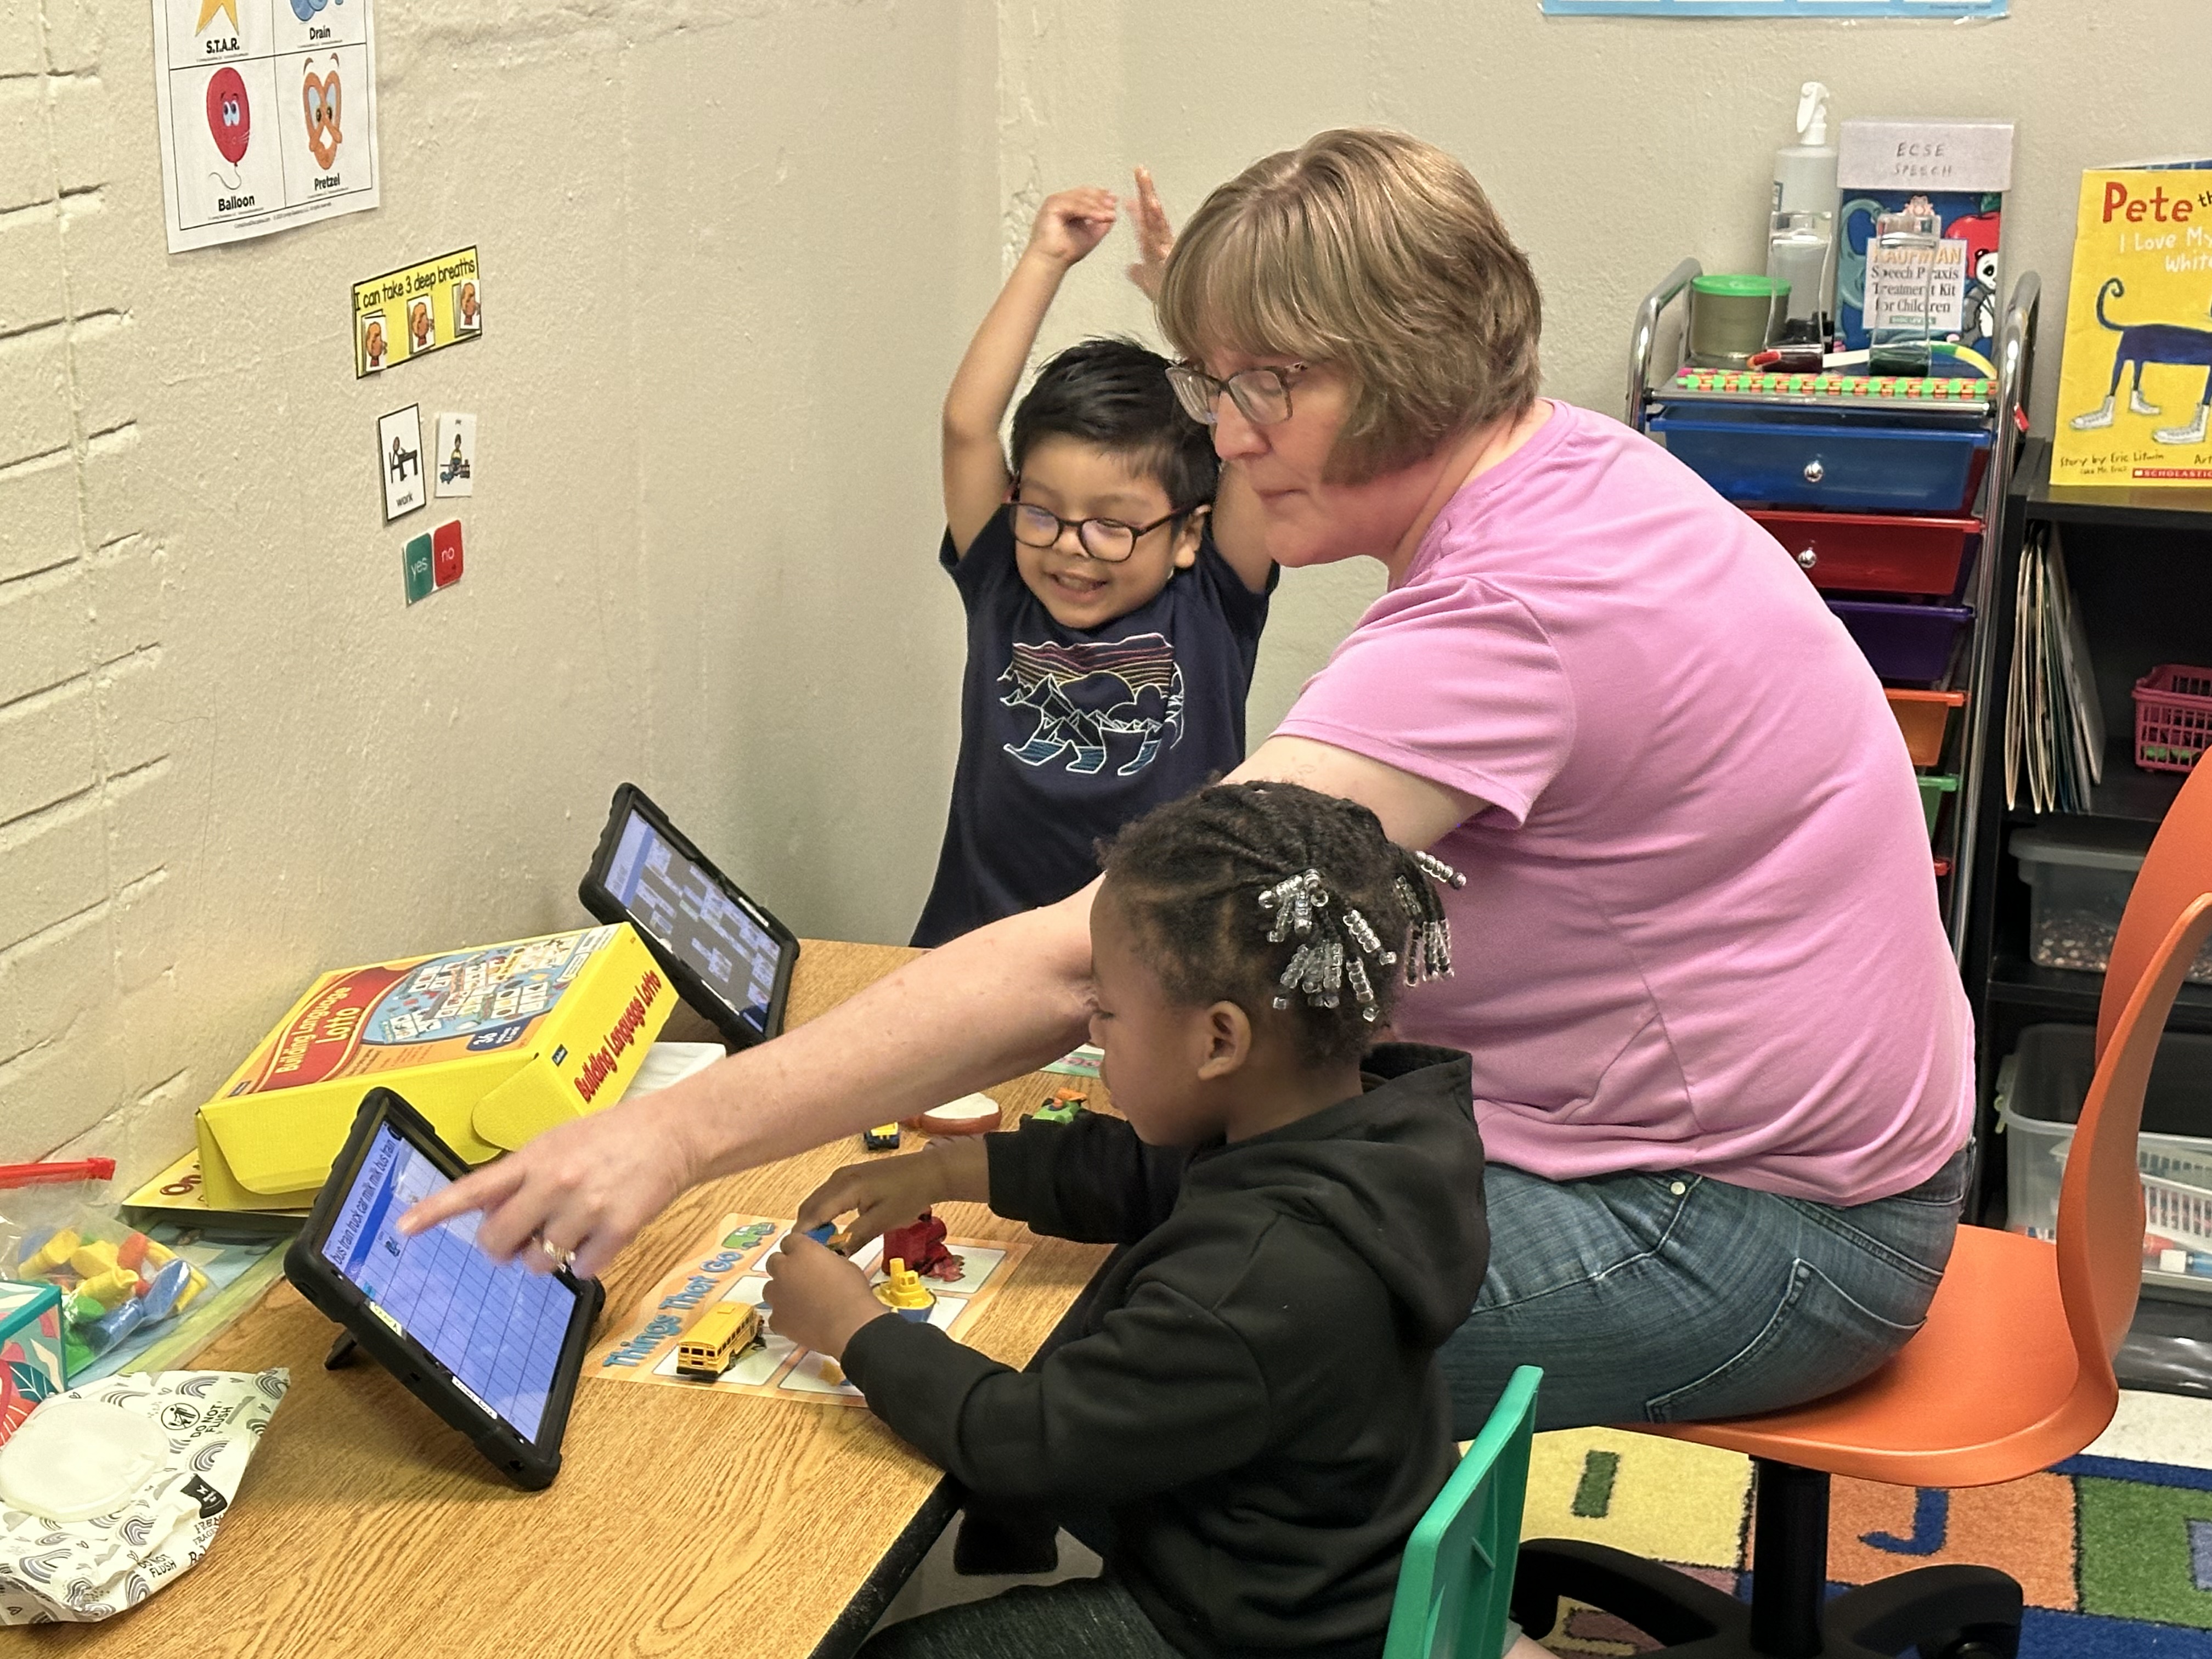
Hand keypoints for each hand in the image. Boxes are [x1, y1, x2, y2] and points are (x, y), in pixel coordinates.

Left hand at [395, 1090, 697, 1279]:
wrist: (672, 1133)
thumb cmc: (611, 1137)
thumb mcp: (557, 1143)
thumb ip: (522, 1176)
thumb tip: (491, 1217)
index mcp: (534, 1158)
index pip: (474, 1188)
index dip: (436, 1211)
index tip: (406, 1227)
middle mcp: (555, 1182)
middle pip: (499, 1240)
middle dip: (502, 1248)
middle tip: (517, 1240)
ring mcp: (586, 1208)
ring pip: (538, 1262)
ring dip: (546, 1256)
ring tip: (570, 1229)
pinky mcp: (617, 1229)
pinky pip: (581, 1269)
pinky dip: (586, 1261)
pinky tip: (599, 1236)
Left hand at [763, 1235, 888, 1359]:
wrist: (849, 1325)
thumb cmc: (853, 1291)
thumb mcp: (845, 1265)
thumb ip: (826, 1261)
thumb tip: (821, 1265)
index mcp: (803, 1251)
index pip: (790, 1241)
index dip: (797, 1249)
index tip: (806, 1256)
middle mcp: (784, 1270)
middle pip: (774, 1262)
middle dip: (784, 1267)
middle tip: (800, 1277)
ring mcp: (777, 1296)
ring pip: (770, 1289)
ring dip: (781, 1291)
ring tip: (799, 1301)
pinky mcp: (777, 1319)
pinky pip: (776, 1315)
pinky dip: (785, 1316)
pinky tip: (801, 1321)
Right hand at [796, 1138, 989, 1251]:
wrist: (929, 1172)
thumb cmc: (909, 1196)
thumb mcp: (883, 1221)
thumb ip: (855, 1237)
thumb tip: (834, 1257)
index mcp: (845, 1187)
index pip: (814, 1213)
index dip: (804, 1235)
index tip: (797, 1256)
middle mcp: (838, 1178)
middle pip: (810, 1206)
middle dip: (806, 1230)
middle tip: (807, 1256)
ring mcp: (843, 1175)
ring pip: (817, 1201)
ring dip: (814, 1222)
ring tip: (818, 1246)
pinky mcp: (850, 1176)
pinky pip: (828, 1196)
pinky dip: (824, 1213)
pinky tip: (832, 1230)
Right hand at [1025, 186, 1118, 268]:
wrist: (1051, 262)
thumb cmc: (1065, 252)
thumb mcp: (1091, 234)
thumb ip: (1101, 222)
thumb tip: (1112, 213)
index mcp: (1068, 206)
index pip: (1086, 195)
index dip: (1101, 196)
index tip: (1114, 200)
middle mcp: (1061, 202)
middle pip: (1084, 193)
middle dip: (1101, 199)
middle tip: (1113, 205)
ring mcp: (1055, 202)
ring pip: (1080, 199)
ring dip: (1097, 206)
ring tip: (1109, 215)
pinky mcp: (1052, 206)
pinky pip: (1074, 206)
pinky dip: (1089, 211)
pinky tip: (1100, 217)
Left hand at [1126, 165, 1174, 300]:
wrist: (1189, 312)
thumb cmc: (1174, 300)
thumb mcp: (1149, 285)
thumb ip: (1140, 274)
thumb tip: (1129, 268)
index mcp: (1159, 248)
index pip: (1147, 222)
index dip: (1138, 206)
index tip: (1128, 192)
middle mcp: (1166, 247)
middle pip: (1154, 215)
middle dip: (1147, 193)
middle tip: (1140, 171)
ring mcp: (1170, 254)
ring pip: (1159, 227)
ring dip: (1153, 209)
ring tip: (1148, 193)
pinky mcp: (1173, 263)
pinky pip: (1163, 247)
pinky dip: (1159, 235)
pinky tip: (1155, 221)